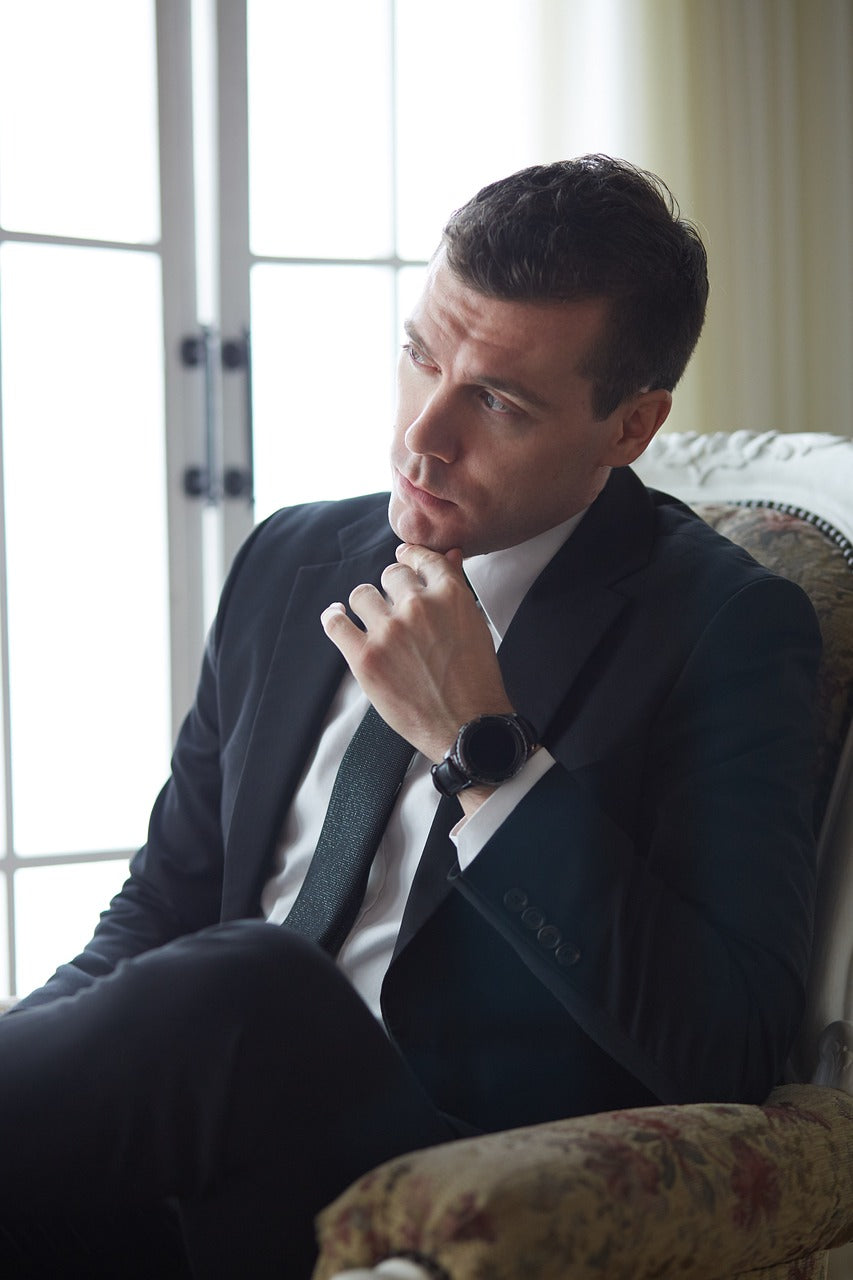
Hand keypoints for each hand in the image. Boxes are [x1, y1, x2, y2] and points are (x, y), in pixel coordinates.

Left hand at [321, 544, 513, 766]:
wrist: (467, 725)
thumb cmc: (476, 678)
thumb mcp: (475, 624)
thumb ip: (458, 585)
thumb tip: (449, 553)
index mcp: (450, 595)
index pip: (421, 559)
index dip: (410, 558)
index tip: (404, 561)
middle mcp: (418, 606)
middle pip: (391, 575)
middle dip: (394, 589)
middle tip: (398, 610)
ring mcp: (389, 631)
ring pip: (362, 594)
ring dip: (367, 604)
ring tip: (373, 620)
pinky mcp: (365, 657)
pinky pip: (336, 622)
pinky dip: (334, 617)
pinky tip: (337, 616)